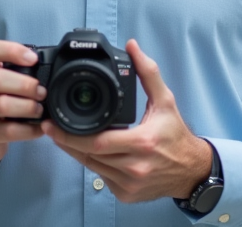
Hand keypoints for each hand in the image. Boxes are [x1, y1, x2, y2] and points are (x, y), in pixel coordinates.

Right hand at [0, 40, 46, 186]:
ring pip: (1, 105)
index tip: (33, 59)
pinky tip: (39, 128)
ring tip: (40, 109)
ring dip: (27, 106)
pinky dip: (29, 129)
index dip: (11, 51)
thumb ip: (13, 71)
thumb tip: (46, 66)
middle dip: (24, 84)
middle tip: (41, 91)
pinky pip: (8, 130)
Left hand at [42, 39, 210, 202]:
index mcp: (142, 142)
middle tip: (50, 128)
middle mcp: (135, 167)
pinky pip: (100, 177)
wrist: (191, 170)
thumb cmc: (176, 134)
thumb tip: (132, 46)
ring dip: (76, 152)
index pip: (98, 141)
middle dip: (66, 142)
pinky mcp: (126, 194)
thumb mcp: (165, 100)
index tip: (54, 123)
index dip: (72, 134)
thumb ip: (148, 72)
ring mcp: (129, 184)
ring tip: (63, 136)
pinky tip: (87, 151)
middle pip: (89, 155)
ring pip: (91, 167)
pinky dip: (92, 163)